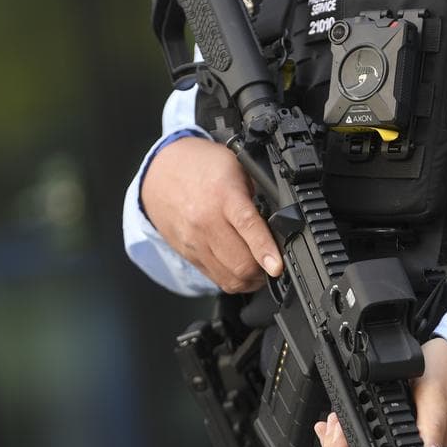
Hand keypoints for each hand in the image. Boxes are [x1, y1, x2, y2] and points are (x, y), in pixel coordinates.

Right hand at [141, 135, 283, 291]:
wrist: (160, 172)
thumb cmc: (203, 166)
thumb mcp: (238, 166)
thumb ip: (261, 190)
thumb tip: (285, 218)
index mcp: (223, 195)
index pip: (247, 226)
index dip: (264, 249)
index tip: (277, 266)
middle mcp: (205, 221)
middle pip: (240, 263)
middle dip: (264, 270)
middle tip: (276, 264)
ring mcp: (195, 241)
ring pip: (229, 277)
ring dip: (251, 279)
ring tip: (262, 270)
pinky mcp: (188, 254)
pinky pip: (216, 278)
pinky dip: (234, 279)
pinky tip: (243, 270)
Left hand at [315, 337, 446, 446]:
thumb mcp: (435, 399)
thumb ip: (431, 430)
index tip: (342, 444)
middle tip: (333, 428)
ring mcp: (403, 444)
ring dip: (338, 444)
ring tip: (333, 424)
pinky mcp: (396, 432)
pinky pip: (366, 445)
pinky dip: (344, 436)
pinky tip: (335, 426)